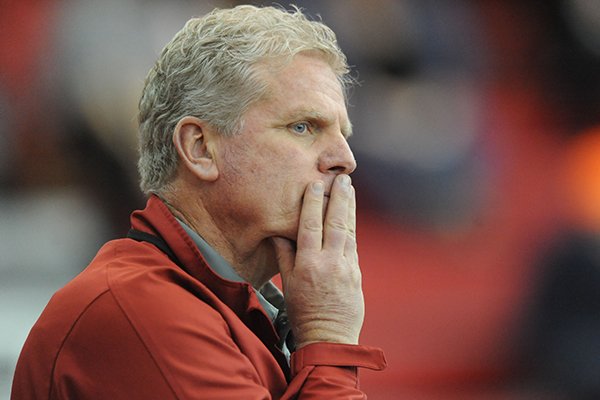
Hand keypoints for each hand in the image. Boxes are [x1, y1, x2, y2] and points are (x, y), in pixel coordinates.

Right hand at [272, 174, 363, 348]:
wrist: (329, 338)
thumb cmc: (304, 312)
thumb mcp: (289, 284)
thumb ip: (285, 256)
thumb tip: (279, 233)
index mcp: (309, 264)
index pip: (310, 226)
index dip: (313, 203)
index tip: (315, 184)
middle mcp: (329, 262)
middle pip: (335, 223)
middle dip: (339, 198)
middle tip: (342, 179)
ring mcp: (347, 267)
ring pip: (349, 231)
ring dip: (350, 208)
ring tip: (350, 189)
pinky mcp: (357, 274)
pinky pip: (354, 244)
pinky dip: (352, 227)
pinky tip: (352, 215)